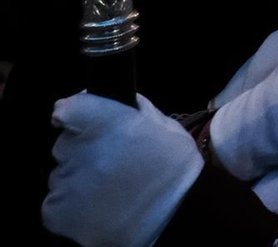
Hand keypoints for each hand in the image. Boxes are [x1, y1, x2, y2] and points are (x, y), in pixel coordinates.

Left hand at [43, 93, 202, 246]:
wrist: (179, 218)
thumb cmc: (175, 169)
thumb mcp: (165, 127)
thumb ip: (135, 111)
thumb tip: (112, 101)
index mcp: (110, 124)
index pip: (69, 108)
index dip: (74, 114)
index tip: (81, 121)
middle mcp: (83, 151)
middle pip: (64, 145)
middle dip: (81, 151)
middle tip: (109, 164)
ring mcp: (67, 184)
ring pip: (60, 175)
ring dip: (77, 179)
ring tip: (107, 190)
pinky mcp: (57, 213)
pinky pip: (54, 202)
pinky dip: (70, 204)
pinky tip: (96, 208)